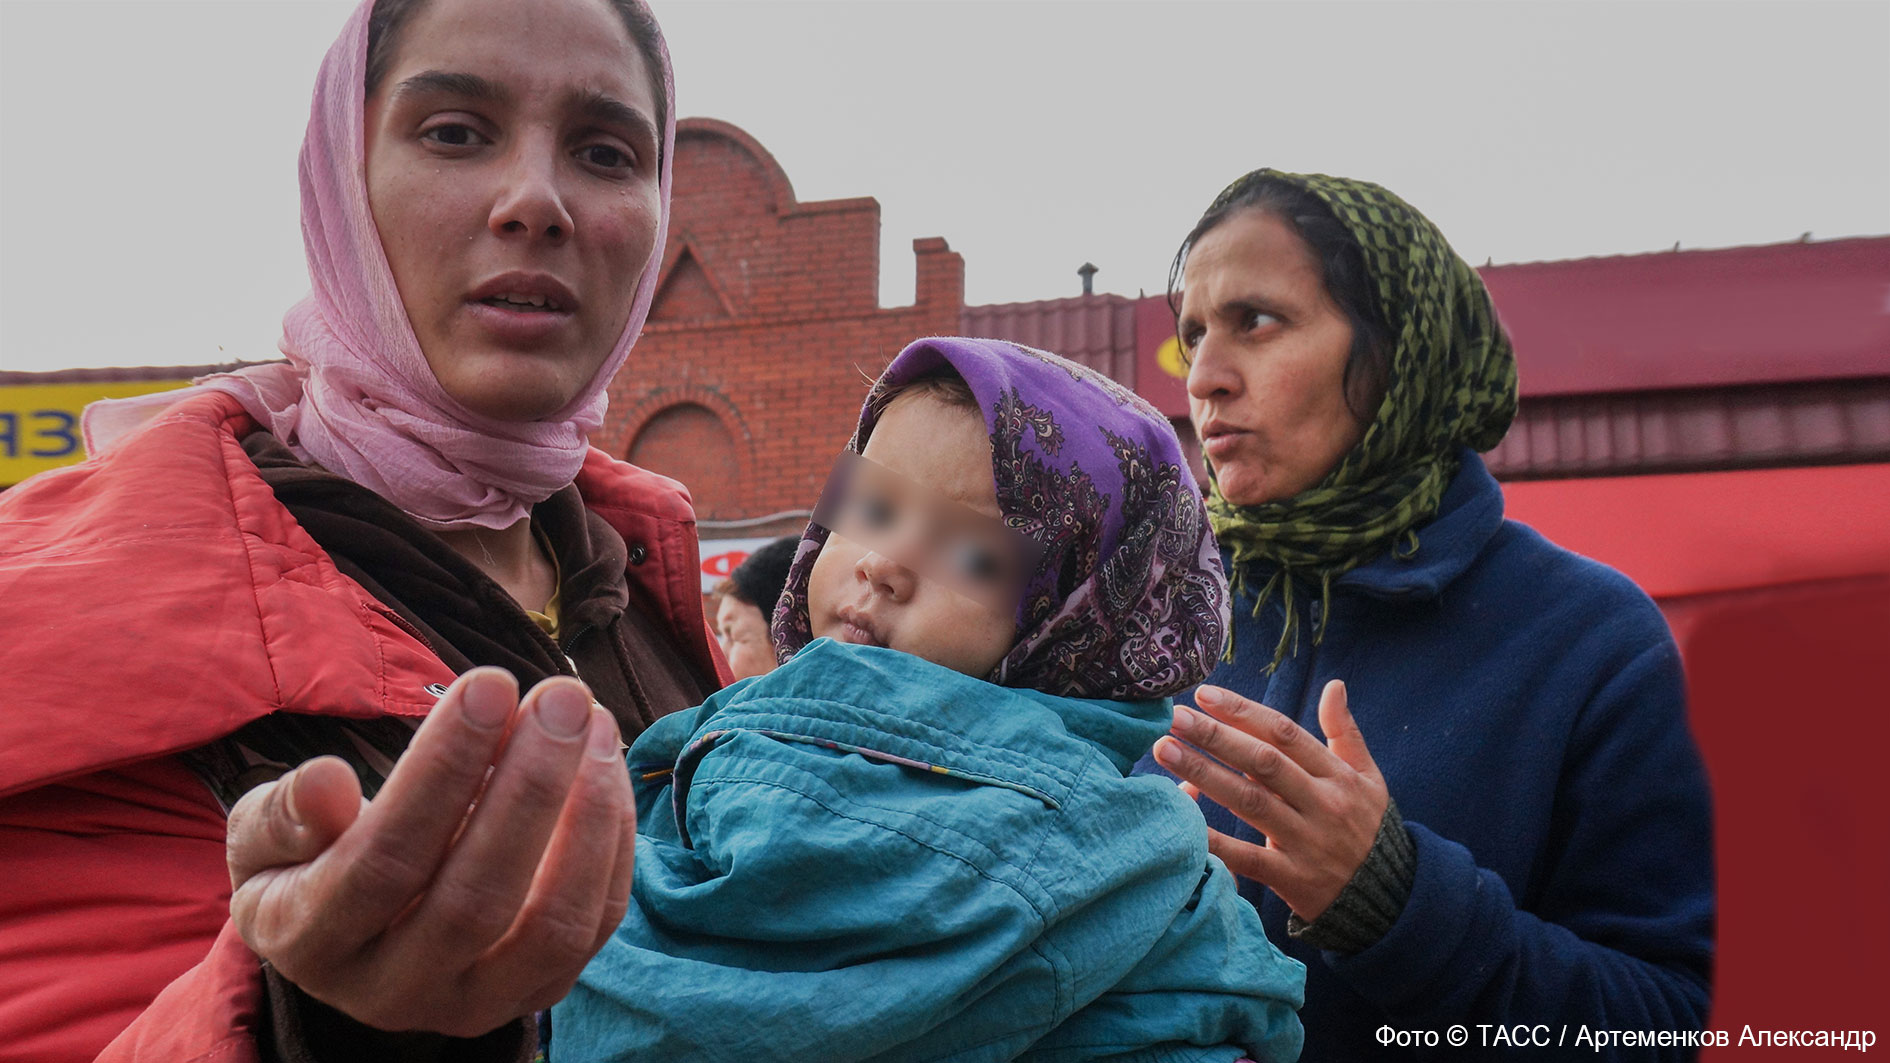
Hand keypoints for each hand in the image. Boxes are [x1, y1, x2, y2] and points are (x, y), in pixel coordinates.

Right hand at [226, 668, 635, 1037]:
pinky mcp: (536, 994)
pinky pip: (594, 927)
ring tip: (595, 721)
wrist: (347, 941)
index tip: (486, 683)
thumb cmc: (303, 863)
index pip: (385, 861)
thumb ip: (282, 814)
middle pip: (476, 899)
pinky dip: (610, 843)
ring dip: (586, 816)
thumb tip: (327, 782)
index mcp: (313, 943)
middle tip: (560, 695)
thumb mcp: (260, 837)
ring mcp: (473, 1002)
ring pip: (552, 927)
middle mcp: (395, 990)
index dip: (441, 771)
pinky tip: (605, 765)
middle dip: (529, 786)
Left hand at [1151, 680, 1385, 922]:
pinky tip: (1182, 820)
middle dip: (1215, 736)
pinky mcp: (1292, 878)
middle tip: (1174, 717)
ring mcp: (1306, 842)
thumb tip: (1334, 685)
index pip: (1284, 734)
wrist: (1389, 897)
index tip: (1205, 695)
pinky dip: (1215, 841)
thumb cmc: (1368, 827)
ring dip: (1203, 774)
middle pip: (1262, 763)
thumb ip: (1345, 732)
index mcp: (1338, 776)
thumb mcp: (1368, 777)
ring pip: (1249, 802)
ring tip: (1165, 750)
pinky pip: (1247, 858)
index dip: (1243, 712)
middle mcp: (1322, 804)